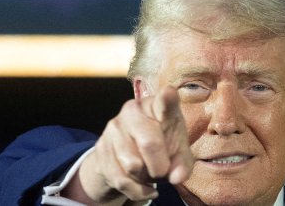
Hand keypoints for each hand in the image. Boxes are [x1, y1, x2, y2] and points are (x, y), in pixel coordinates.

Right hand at [68, 85, 192, 204]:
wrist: (125, 157)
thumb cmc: (160, 147)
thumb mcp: (177, 153)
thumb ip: (183, 164)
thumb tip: (177, 177)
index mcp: (157, 106)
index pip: (164, 101)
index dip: (167, 98)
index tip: (169, 93)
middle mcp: (133, 110)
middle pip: (149, 143)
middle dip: (160, 167)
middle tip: (163, 171)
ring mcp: (114, 127)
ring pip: (133, 165)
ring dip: (145, 178)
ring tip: (148, 173)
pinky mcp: (101, 147)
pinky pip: (121, 179)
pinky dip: (136, 191)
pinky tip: (143, 187)